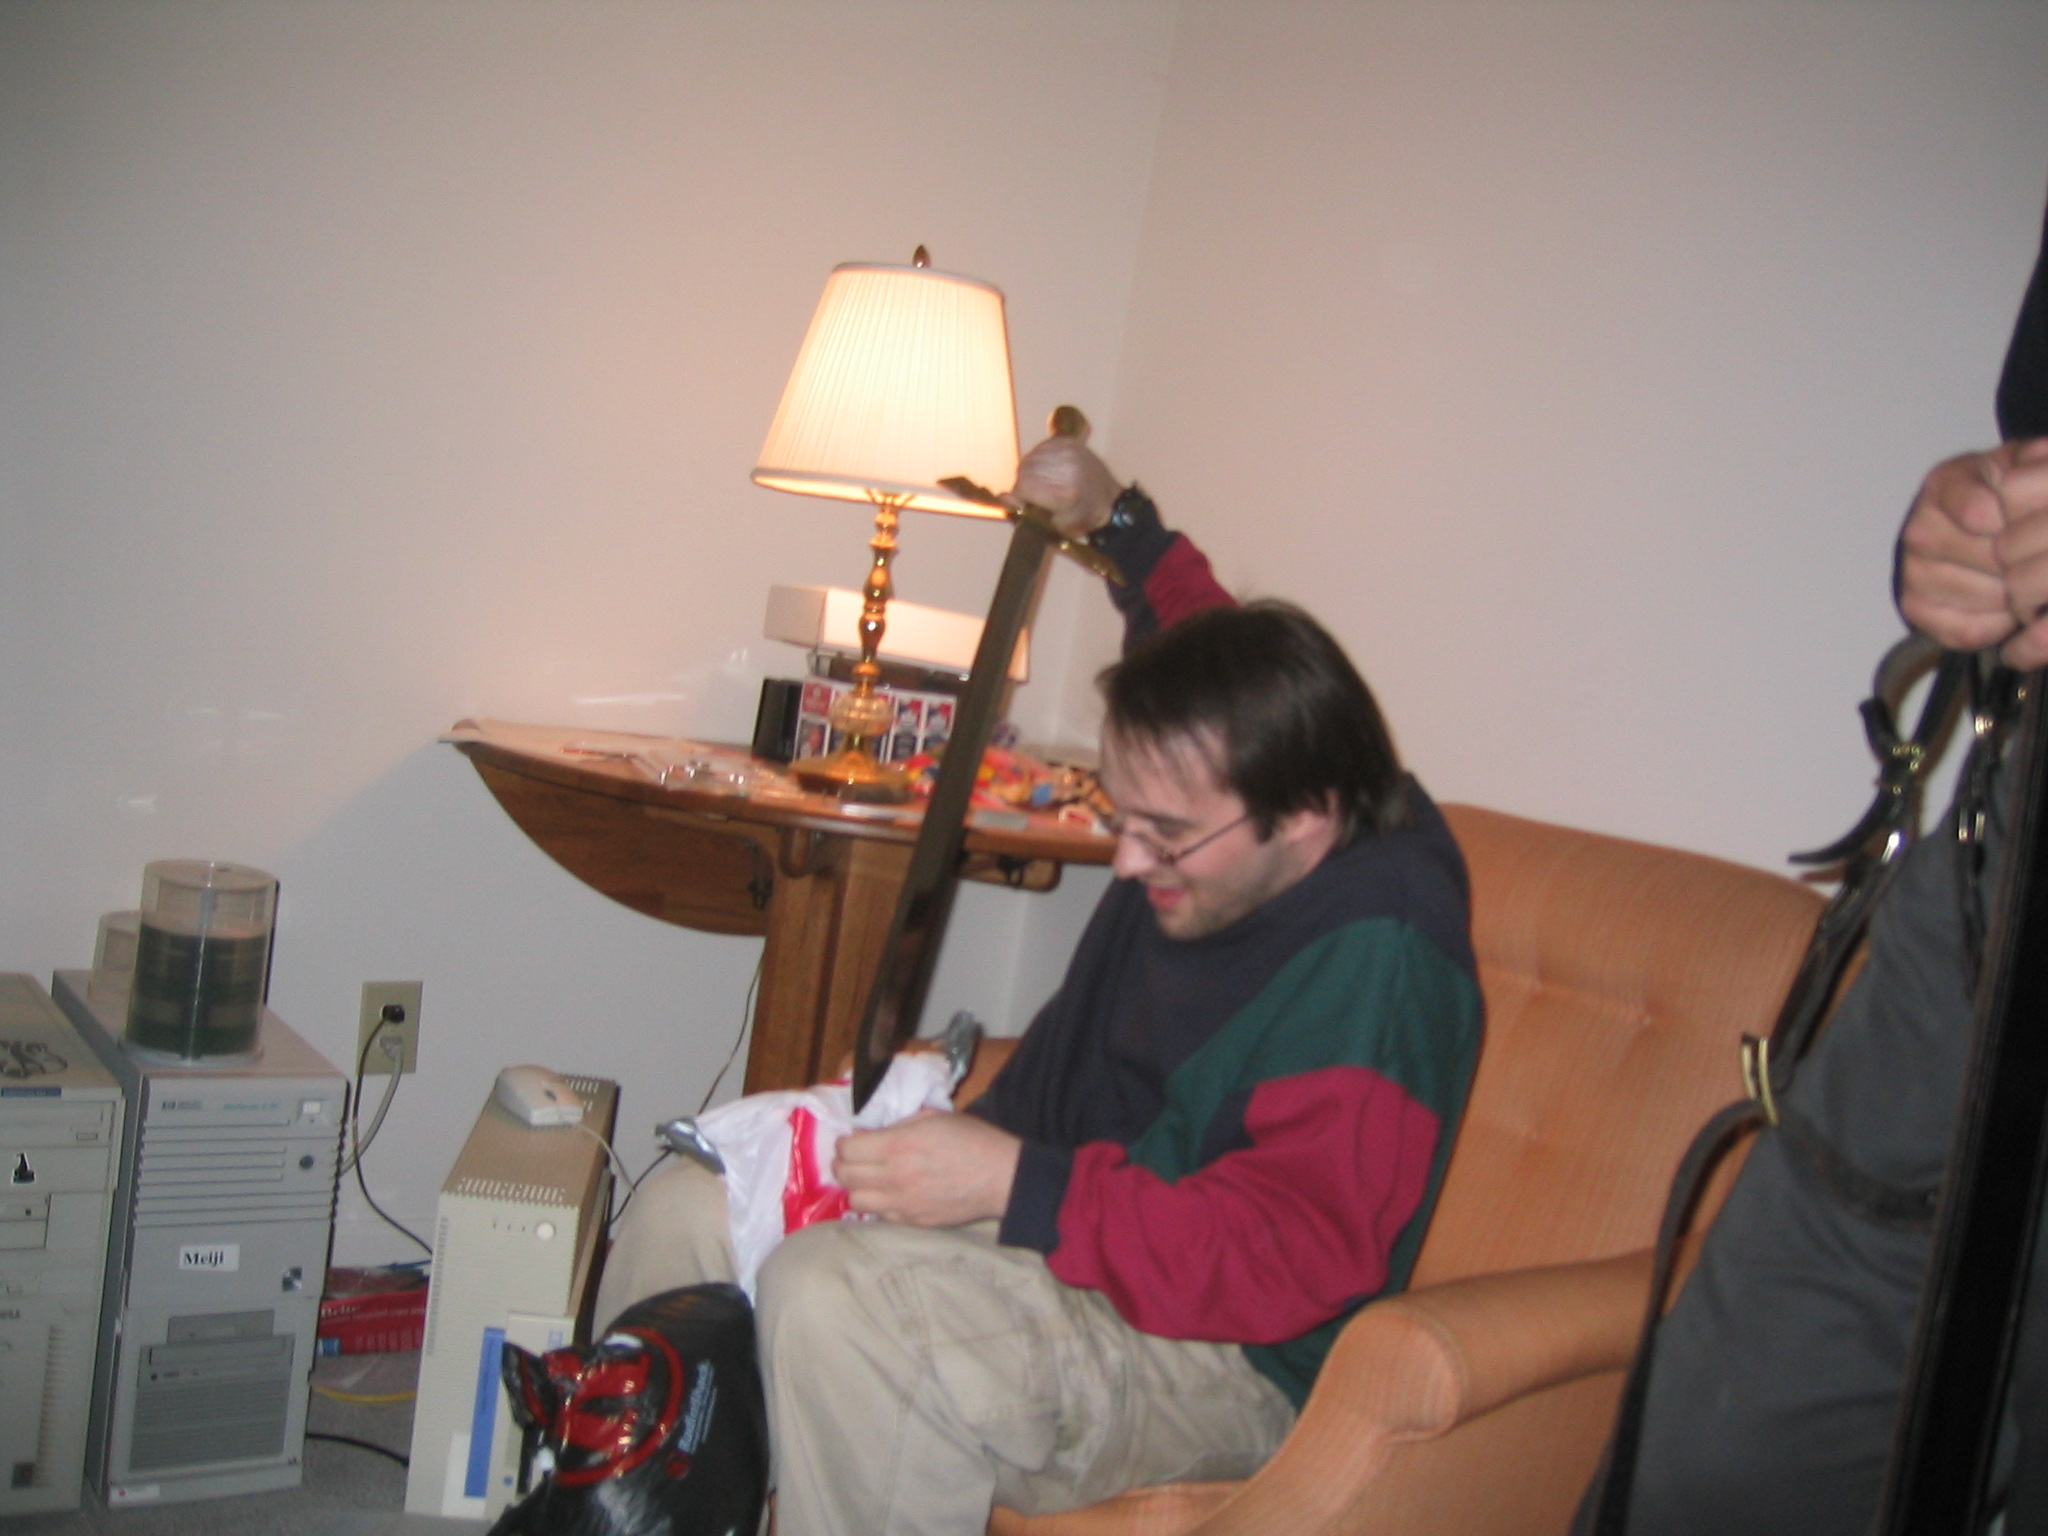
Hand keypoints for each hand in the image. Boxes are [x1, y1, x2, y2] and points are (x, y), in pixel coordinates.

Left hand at [833, 1110, 1020, 1227]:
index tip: (852, 1140)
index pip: (847, 1148)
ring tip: (867, 1179)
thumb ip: (898, 1124)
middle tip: (853, 1158)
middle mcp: (893, 1177)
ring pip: (855, 1200)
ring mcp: (902, 1203)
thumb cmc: (971, 1139)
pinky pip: (879, 1215)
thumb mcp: (933, 1117)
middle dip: (843, 1164)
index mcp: (897, 1145)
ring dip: (856, 1187)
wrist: (1001, 1177)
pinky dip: (877, 1203)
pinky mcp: (913, 1221)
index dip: (844, 1142)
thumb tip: (870, 1133)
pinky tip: (888, 1194)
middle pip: (845, 1175)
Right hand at [1009, 433, 1121, 538]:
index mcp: (1063, 491)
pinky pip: (1039, 448)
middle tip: (1039, 495)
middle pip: (1024, 472)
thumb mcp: (1054, 526)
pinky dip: (1039, 460)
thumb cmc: (1082, 518)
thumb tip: (1002, 498)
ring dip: (1031, 471)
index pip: (1022, 487)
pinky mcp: (1068, 442)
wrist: (1110, 501)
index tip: (1028, 503)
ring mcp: (1067, 451)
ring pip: (1029, 459)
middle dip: (1025, 485)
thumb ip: (1026, 513)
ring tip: (1045, 483)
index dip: (1020, 497)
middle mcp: (1065, 466)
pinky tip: (1049, 469)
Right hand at [1897, 439, 2047, 665]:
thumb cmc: (2003, 496)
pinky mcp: (1914, 608)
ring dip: (2017, 596)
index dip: (2022, 524)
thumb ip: (2035, 461)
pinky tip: (2006, 607)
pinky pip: (1967, 630)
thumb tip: (2043, 462)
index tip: (2037, 523)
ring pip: (1984, 597)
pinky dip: (1996, 625)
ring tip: (2024, 580)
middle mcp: (1919, 529)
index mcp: (1944, 484)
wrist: (1971, 527)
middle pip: (1990, 560)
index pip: (1982, 514)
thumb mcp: (2021, 464)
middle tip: (2039, 558)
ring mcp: (1912, 571)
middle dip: (2026, 562)